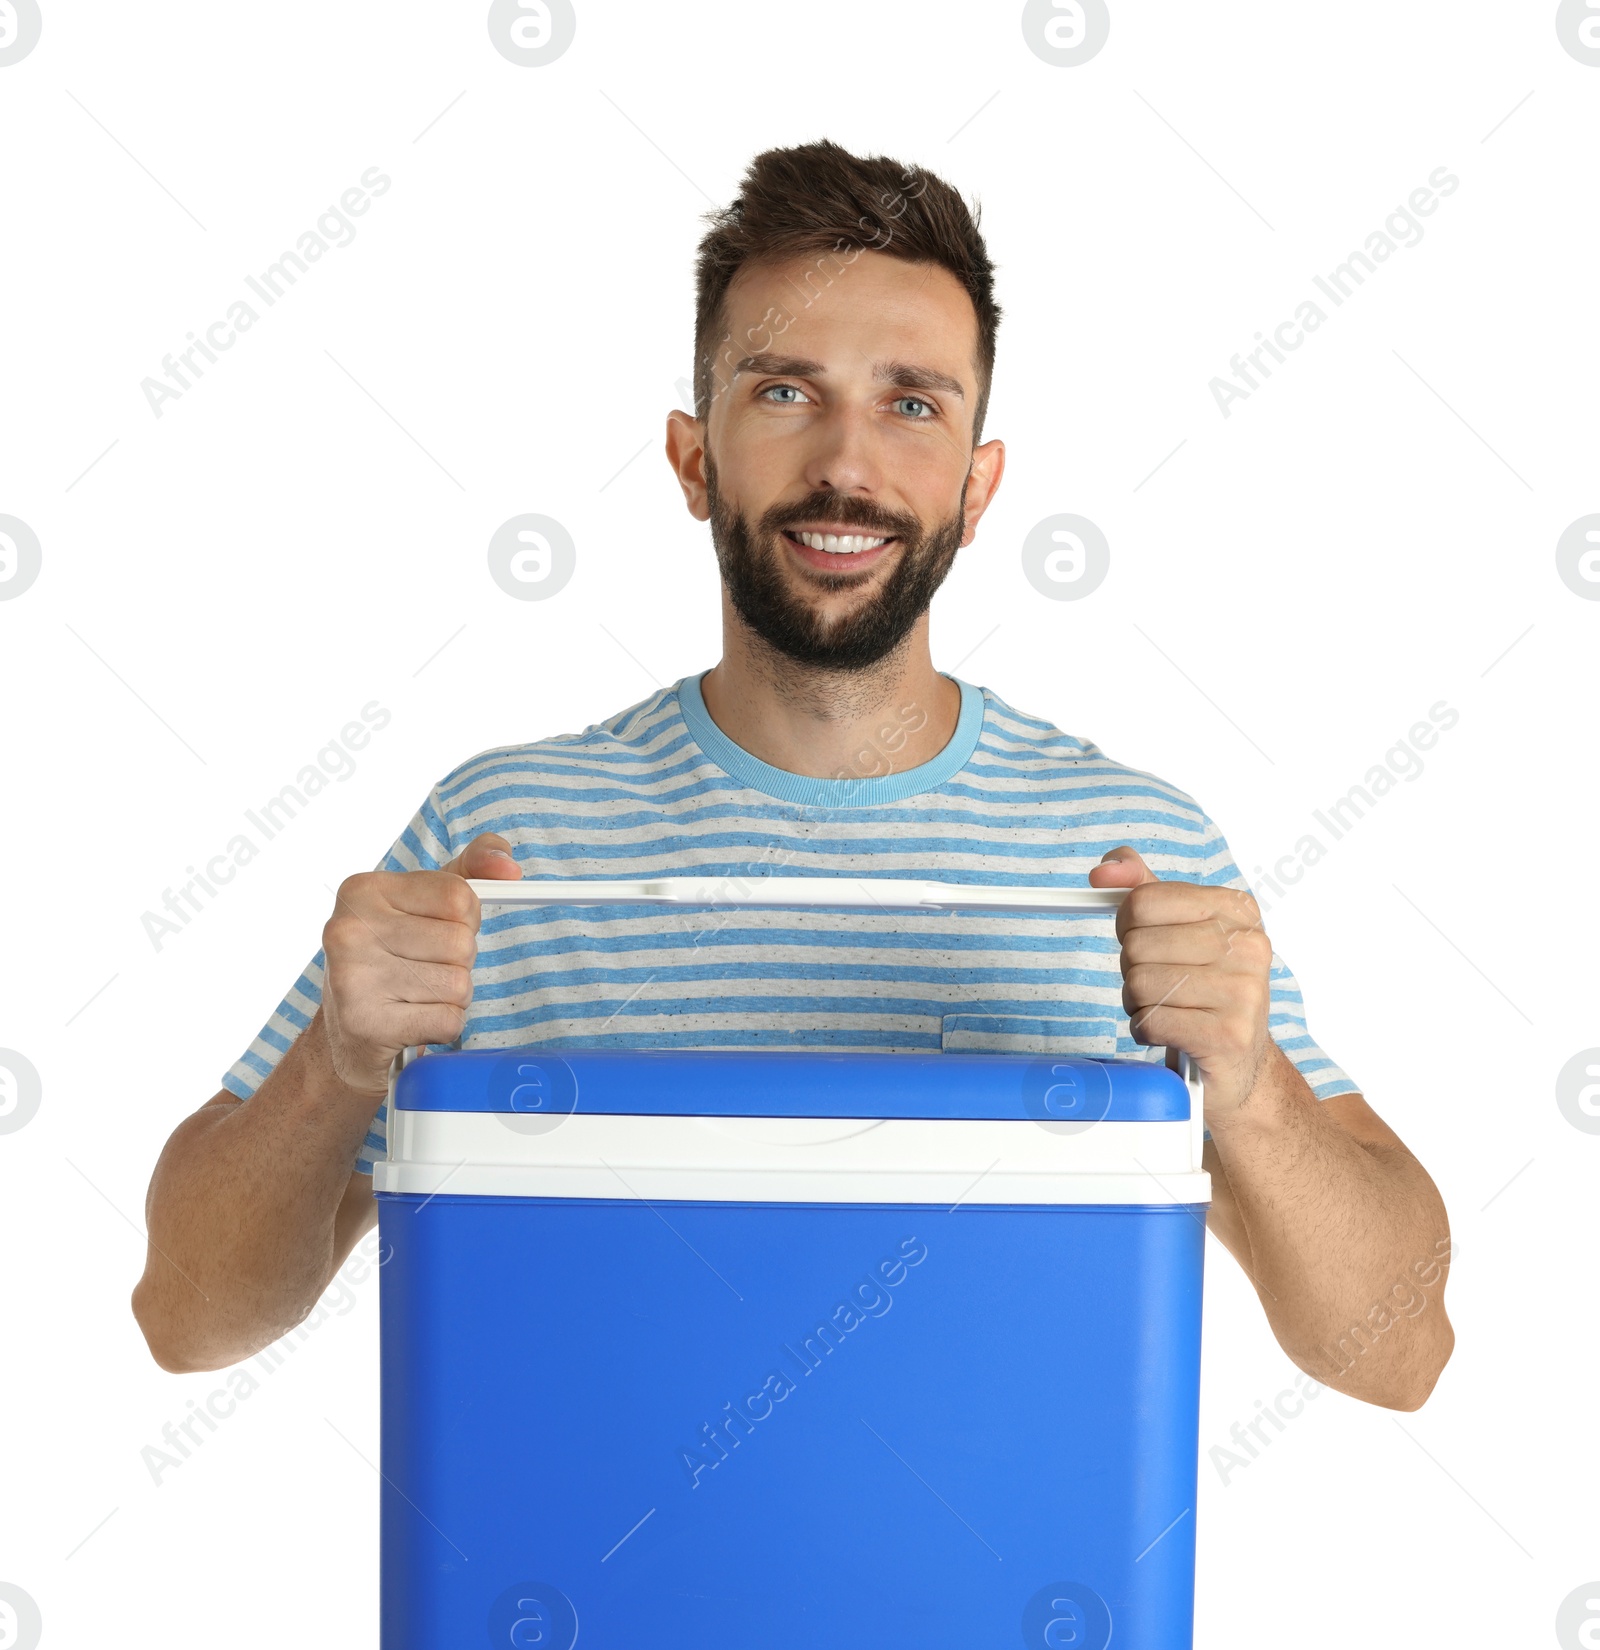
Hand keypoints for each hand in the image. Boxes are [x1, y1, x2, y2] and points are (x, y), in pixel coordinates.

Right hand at [318, 832, 522, 1096]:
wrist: (347, 1031)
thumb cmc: (395, 954)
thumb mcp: (427, 900)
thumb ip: (474, 866)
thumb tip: (509, 868)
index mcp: (364, 890)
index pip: (459, 897)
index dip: (465, 918)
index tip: (438, 928)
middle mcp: (350, 930)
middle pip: (461, 943)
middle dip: (458, 962)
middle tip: (423, 968)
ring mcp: (353, 978)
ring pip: (459, 984)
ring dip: (451, 995)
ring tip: (417, 994)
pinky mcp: (366, 1024)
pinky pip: (449, 1020)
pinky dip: (443, 1024)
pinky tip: (413, 1019)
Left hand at [1087, 846, 1277, 1111]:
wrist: (1239, 1061)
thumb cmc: (1202, 989)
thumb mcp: (1178, 928)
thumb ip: (1142, 889)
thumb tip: (1104, 871)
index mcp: (1237, 909)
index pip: (1144, 900)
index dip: (1128, 925)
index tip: (1145, 941)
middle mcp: (1248, 946)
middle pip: (1137, 944)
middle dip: (1133, 970)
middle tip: (1160, 984)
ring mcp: (1244, 991)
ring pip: (1140, 983)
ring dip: (1137, 1003)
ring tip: (1166, 1008)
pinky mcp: (1229, 1034)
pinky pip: (1151, 1020)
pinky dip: (1145, 1029)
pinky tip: (1168, 1031)